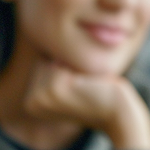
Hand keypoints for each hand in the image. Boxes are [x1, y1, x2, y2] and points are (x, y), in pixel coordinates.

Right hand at [23, 58, 149, 149]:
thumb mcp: (70, 88)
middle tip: (83, 89)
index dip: (64, 72)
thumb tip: (39, 35)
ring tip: (86, 86)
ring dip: (75, 68)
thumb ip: (53, 72)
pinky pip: (65, 58)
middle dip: (68, 68)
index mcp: (31, 103)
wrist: (118, 114)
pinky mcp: (56, 87)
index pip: (41, 66)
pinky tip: (90, 84)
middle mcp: (32, 102)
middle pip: (45, 60)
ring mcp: (42, 96)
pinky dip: (82, 66)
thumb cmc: (97, 98)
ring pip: (54, 58)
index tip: (76, 92)